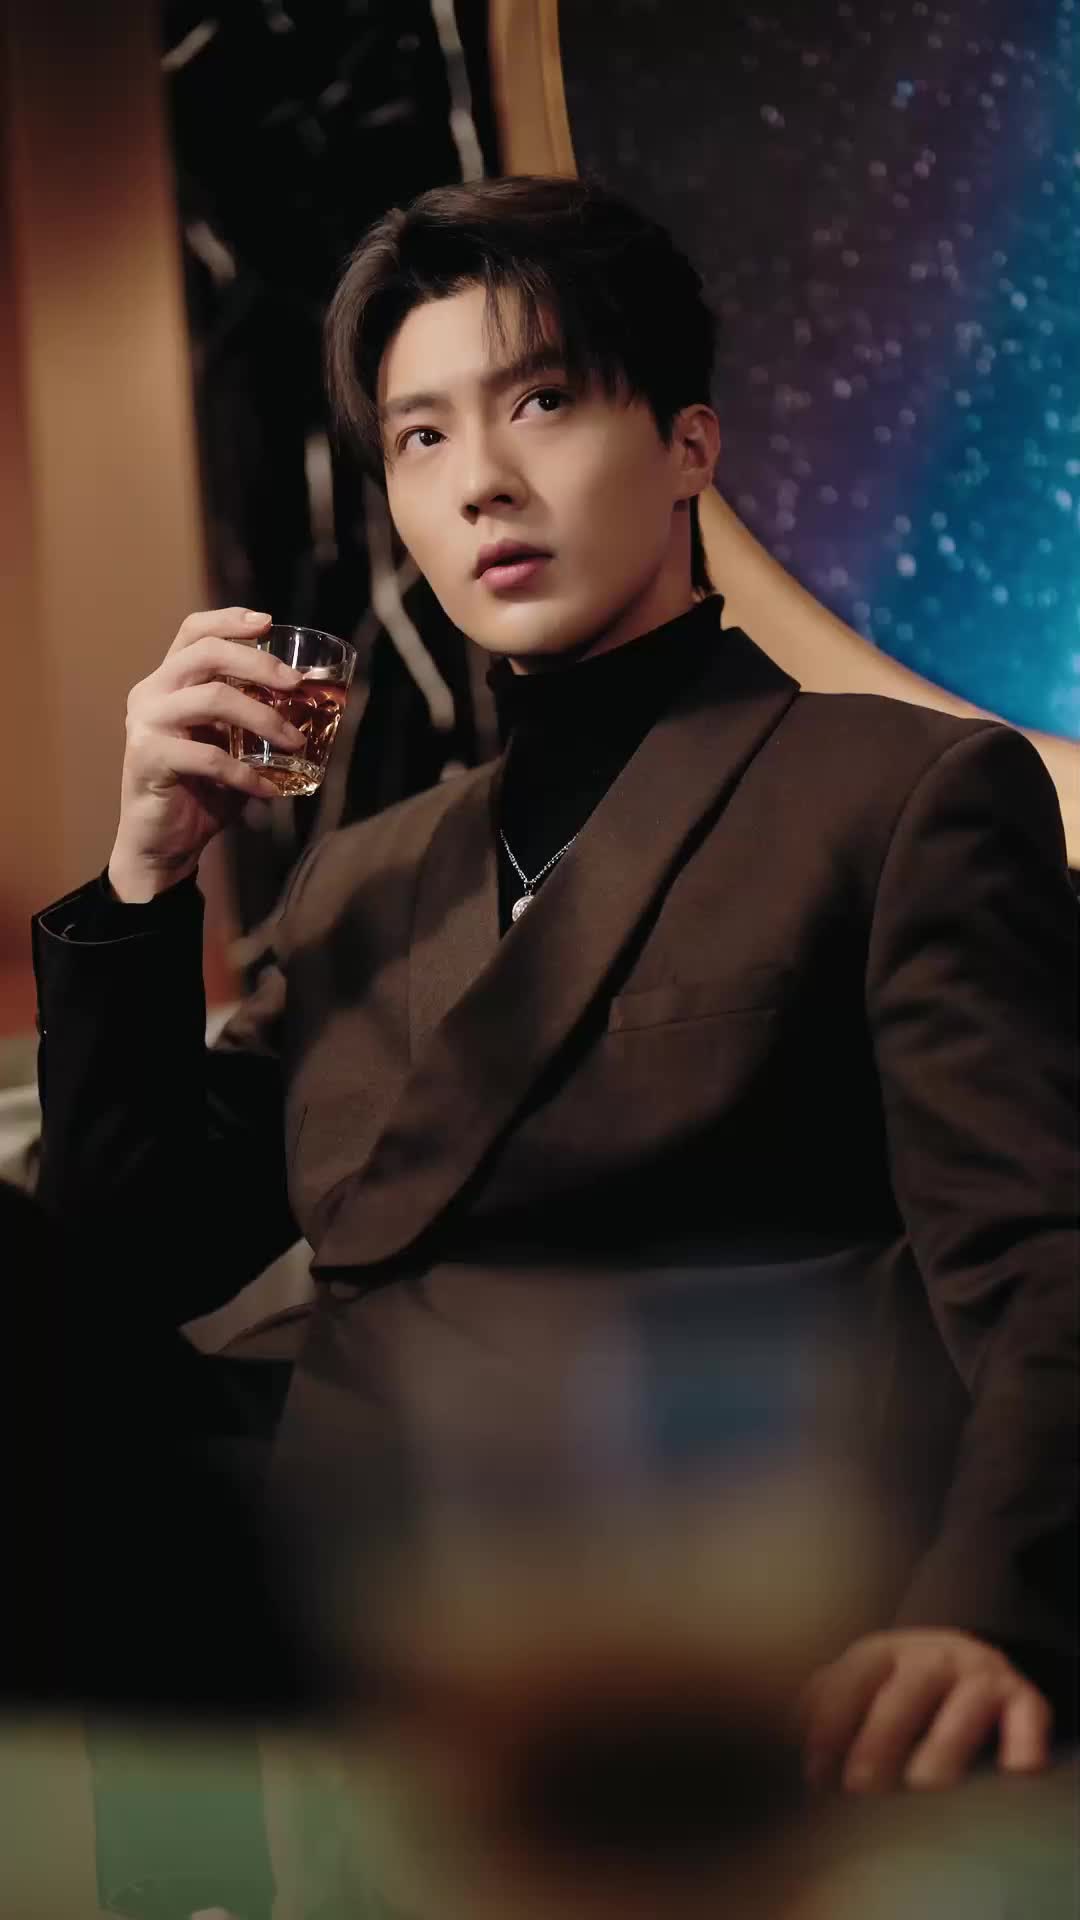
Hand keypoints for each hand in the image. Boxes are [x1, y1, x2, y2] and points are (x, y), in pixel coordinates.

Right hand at [108, 607, 304, 900]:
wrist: (163, 844)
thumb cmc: (201, 790)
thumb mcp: (229, 744)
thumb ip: (252, 718)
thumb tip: (312, 705)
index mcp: (168, 681)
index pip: (193, 632)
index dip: (229, 620)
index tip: (267, 622)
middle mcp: (151, 693)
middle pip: (206, 654)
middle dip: (258, 663)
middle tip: (296, 684)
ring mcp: (146, 723)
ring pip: (212, 699)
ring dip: (264, 718)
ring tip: (295, 742)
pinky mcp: (149, 758)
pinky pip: (209, 756)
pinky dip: (246, 774)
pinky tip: (269, 791)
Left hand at [800, 1629, 1051, 1791]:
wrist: (969, 1663)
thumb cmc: (898, 1690)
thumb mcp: (860, 1687)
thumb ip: (822, 1704)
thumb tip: (778, 1733)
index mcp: (884, 1651)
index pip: (854, 1675)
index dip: (832, 1720)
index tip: (814, 1770)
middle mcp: (934, 1654)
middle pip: (908, 1688)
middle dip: (882, 1736)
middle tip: (861, 1785)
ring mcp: (981, 1673)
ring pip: (966, 1701)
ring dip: (944, 1743)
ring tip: (925, 1785)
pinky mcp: (1024, 1698)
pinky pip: (1028, 1714)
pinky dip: (1022, 1740)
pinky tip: (1012, 1771)